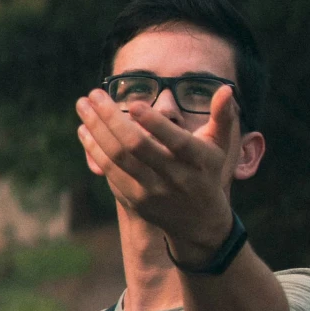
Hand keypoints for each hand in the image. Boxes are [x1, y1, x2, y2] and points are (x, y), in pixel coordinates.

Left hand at [75, 83, 237, 263]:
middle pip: (136, 147)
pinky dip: (94, 149)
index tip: (132, 104)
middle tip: (94, 94)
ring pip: (118, 159)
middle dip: (111, 118)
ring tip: (82, 105)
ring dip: (96, 130)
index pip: (175, 142)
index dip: (154, 124)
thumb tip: (226, 88)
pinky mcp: (135, 199)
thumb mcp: (220, 145)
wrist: (198, 221)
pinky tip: (85, 129)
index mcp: (197, 161)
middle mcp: (174, 178)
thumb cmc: (208, 171)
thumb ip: (223, 116)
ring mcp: (152, 191)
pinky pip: (110, 172)